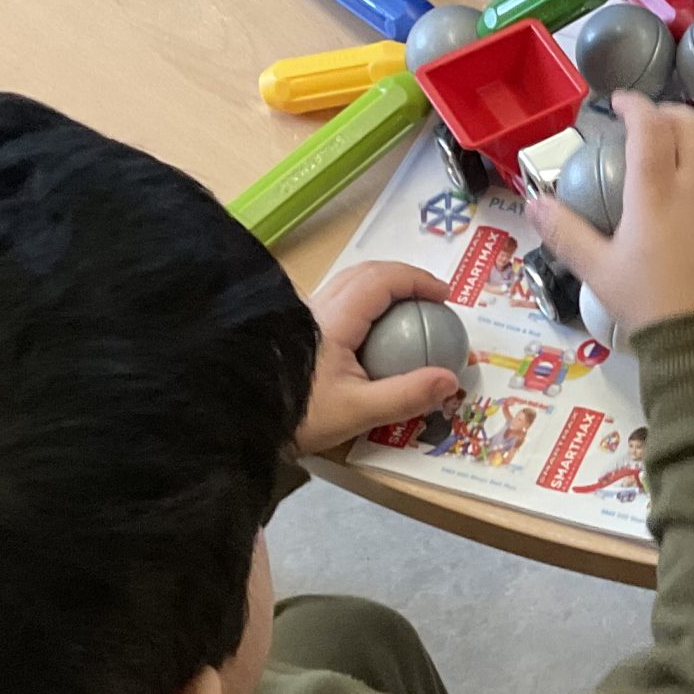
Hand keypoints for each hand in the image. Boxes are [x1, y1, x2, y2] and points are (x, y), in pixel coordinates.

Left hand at [294, 261, 462, 454]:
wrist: (243, 421)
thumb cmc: (299, 414)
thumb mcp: (358, 411)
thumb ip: (407, 395)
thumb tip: (450, 379)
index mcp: (334, 318)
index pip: (381, 279)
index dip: (416, 280)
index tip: (444, 295)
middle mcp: (317, 306)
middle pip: (365, 273)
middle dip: (403, 278)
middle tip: (431, 300)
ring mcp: (303, 314)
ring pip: (349, 284)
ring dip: (383, 288)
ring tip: (407, 311)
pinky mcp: (296, 328)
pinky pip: (338, 300)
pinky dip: (366, 303)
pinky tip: (374, 331)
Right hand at [526, 93, 693, 331]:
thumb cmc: (649, 305)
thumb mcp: (598, 271)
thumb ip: (565, 233)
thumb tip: (533, 203)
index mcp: (656, 193)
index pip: (650, 127)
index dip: (635, 104)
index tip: (619, 101)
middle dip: (670, 112)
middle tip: (647, 121)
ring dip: (691, 142)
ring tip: (666, 157)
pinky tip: (686, 201)